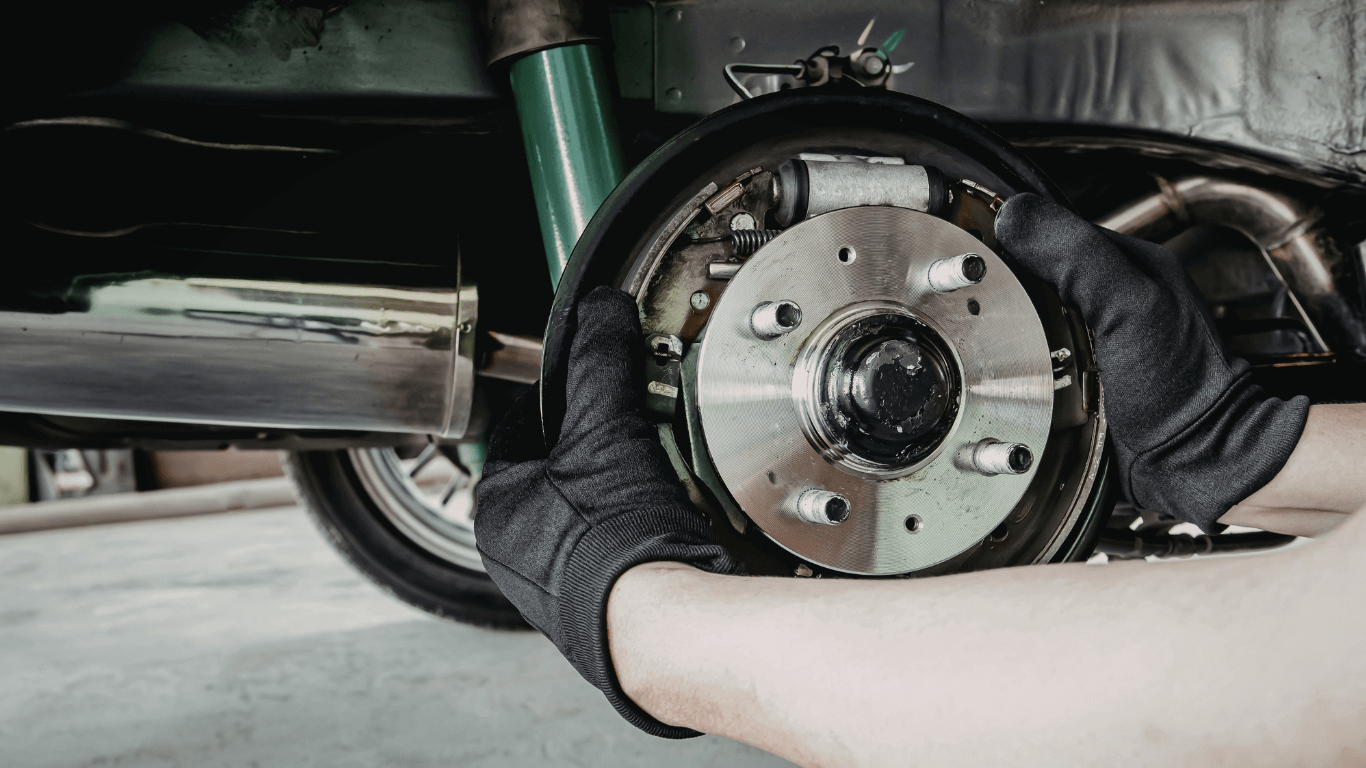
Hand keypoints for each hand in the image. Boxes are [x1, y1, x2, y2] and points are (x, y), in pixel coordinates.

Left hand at [474, 286, 736, 738]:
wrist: (664, 630)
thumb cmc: (618, 545)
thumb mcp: (608, 431)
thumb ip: (599, 363)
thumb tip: (599, 312)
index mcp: (496, 511)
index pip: (519, 430)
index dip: (558, 398)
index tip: (587, 383)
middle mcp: (516, 555)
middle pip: (558, 472)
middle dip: (597, 446)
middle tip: (635, 428)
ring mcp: (555, 588)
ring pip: (586, 513)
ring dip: (621, 488)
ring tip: (658, 473)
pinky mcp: (597, 610)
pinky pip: (613, 550)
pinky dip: (638, 528)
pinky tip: (670, 522)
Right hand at [995, 194, 1308, 529]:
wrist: (1200, 465)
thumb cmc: (1183, 392)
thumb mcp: (1130, 305)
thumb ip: (1076, 255)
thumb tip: (1014, 214)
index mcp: (1128, 263)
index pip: (1050, 230)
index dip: (1007, 236)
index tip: (969, 250)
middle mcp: (1112, 297)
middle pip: (1035, 272)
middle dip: (1001, 282)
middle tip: (968, 297)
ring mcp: (1097, 339)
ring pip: (1031, 315)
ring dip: (1004, 325)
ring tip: (981, 333)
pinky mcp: (1084, 377)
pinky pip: (1037, 356)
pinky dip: (1017, 360)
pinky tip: (1007, 371)